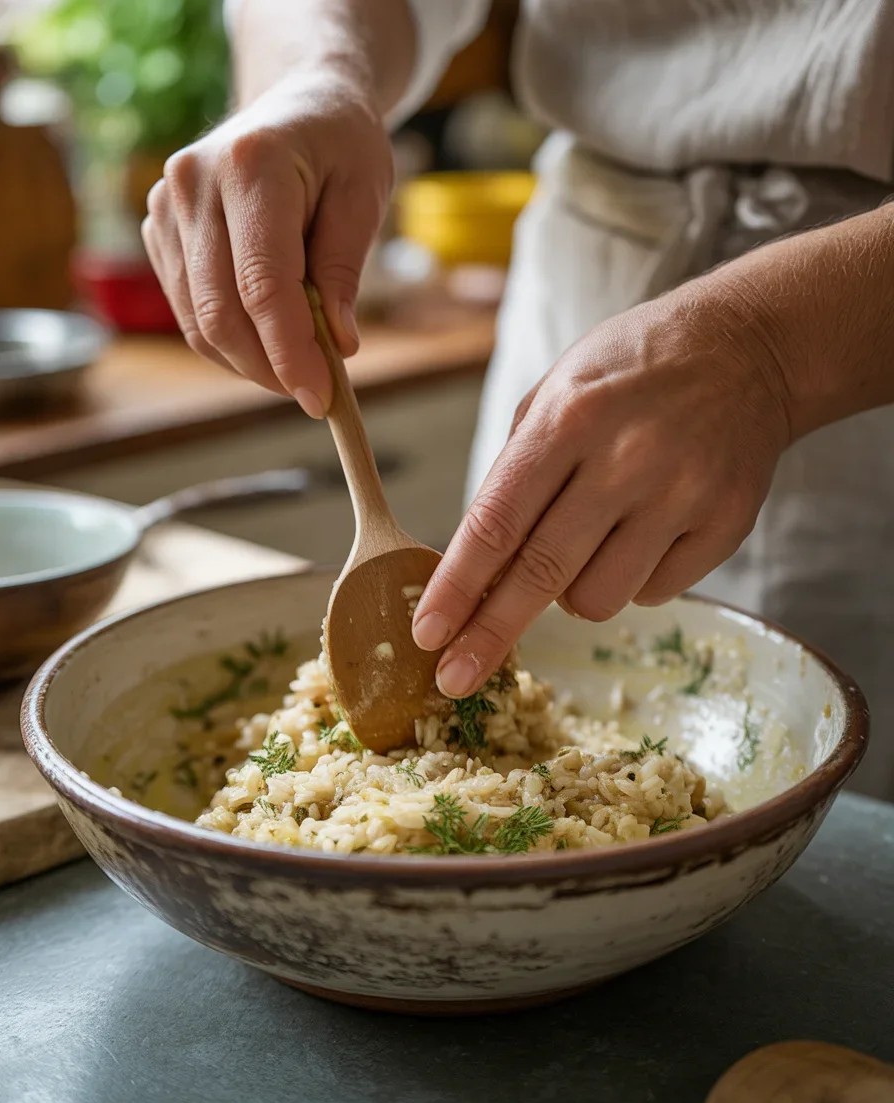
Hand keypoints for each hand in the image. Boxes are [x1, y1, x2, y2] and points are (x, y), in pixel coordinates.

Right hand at [141, 71, 392, 416]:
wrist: (297, 100)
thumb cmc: (340, 145)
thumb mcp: (364, 196)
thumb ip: (344, 271)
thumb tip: (338, 346)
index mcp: (251, 166)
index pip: (263, 284)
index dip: (290, 351)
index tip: (321, 398)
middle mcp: (194, 183)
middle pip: (222, 311)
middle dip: (269, 368)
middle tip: (315, 395)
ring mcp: (167, 206)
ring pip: (199, 320)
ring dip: (249, 363)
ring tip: (297, 369)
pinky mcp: (159, 229)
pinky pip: (189, 310)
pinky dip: (229, 342)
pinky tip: (268, 343)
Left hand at [413, 279, 793, 696]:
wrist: (747, 351)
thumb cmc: (630, 371)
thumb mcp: (555, 391)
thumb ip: (512, 474)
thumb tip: (476, 565)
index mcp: (569, 420)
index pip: (497, 523)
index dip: (456, 587)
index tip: (426, 634)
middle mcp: (626, 461)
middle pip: (542, 575)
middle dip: (489, 635)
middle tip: (453, 679)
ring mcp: (682, 497)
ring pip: (597, 600)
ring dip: (571, 594)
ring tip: (586, 542)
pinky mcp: (726, 526)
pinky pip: (653, 594)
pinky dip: (630, 580)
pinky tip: (640, 533)